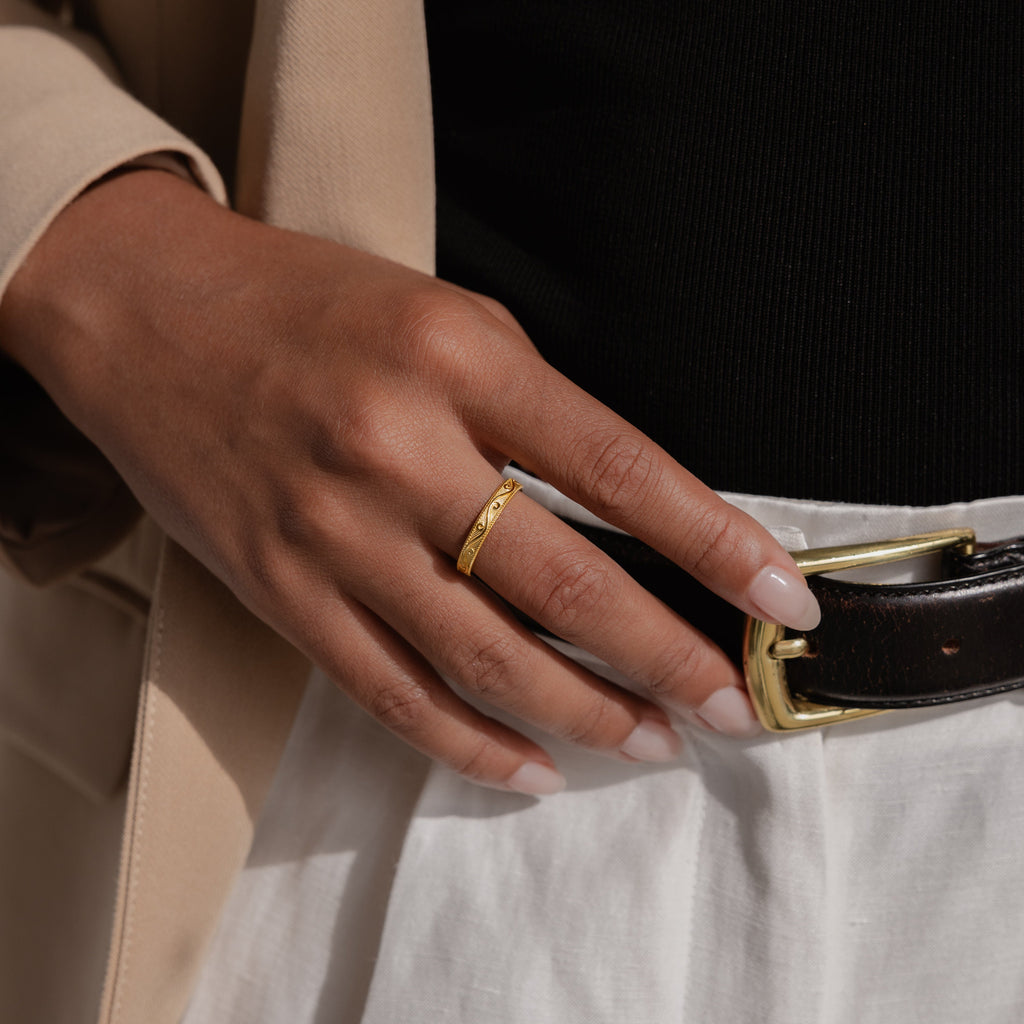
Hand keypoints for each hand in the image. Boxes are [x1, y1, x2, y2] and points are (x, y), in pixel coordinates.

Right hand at [0, 170, 818, 793]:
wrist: (151, 315)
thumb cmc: (309, 306)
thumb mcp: (444, 318)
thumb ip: (530, 409)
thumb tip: (625, 513)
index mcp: (456, 360)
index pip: (619, 469)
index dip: (715, 544)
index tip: (780, 600)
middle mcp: (398, 449)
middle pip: (565, 584)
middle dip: (668, 656)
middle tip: (734, 704)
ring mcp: (334, 532)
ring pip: (485, 658)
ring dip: (587, 714)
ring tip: (655, 740)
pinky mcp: (282, 591)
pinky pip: (390, 692)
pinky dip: (470, 745)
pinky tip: (534, 769)